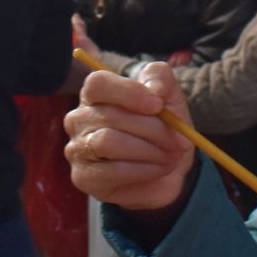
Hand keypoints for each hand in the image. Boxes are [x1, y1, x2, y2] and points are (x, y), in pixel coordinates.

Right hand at [64, 62, 194, 210]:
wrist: (167, 168)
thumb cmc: (162, 128)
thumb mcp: (169, 97)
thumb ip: (161, 80)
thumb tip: (155, 91)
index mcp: (95, 93)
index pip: (98, 84)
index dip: (128, 93)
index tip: (158, 105)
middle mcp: (78, 119)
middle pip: (110, 116)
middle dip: (153, 129)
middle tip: (180, 140)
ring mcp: (77, 149)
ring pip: (109, 142)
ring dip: (149, 150)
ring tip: (171, 155)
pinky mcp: (83, 177)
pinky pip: (114, 170)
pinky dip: (145, 169)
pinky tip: (160, 168)